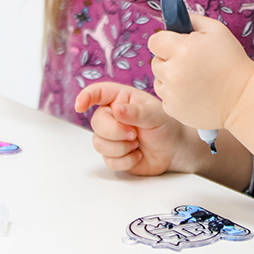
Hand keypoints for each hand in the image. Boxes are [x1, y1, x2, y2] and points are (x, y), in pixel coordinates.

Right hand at [75, 82, 196, 175]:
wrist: (174, 150)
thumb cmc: (166, 126)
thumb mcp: (155, 115)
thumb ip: (136, 112)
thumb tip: (116, 110)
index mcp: (120, 99)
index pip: (98, 92)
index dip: (86, 97)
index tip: (80, 106)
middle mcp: (112, 116)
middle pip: (96, 123)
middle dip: (115, 132)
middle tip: (134, 134)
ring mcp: (111, 136)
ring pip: (98, 143)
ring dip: (120, 147)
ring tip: (137, 144)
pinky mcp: (114, 155)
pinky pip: (108, 160)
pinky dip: (125, 161)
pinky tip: (138, 155)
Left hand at [148, 15, 253, 131]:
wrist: (243, 97)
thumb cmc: (232, 61)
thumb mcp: (216, 30)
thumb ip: (191, 20)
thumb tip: (174, 19)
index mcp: (181, 50)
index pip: (154, 41)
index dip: (166, 42)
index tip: (177, 46)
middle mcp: (172, 73)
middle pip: (156, 61)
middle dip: (169, 60)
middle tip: (191, 64)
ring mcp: (171, 94)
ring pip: (159, 80)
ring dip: (170, 78)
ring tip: (194, 80)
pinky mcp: (173, 110)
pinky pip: (165, 97)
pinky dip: (176, 95)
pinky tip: (195, 93)